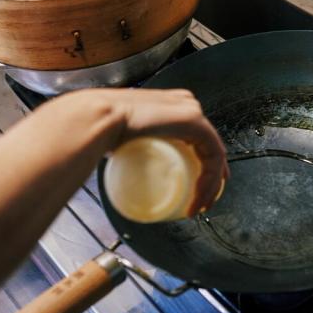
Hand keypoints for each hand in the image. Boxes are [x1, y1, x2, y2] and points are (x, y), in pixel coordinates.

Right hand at [71, 88, 228, 214]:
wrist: (98, 118)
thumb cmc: (101, 129)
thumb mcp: (123, 141)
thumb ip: (128, 150)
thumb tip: (123, 169)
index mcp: (171, 108)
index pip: (199, 138)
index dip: (205, 165)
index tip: (200, 189)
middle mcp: (186, 105)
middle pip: (209, 147)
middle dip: (213, 178)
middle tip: (203, 202)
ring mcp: (192, 111)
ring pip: (214, 154)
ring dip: (211, 185)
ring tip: (199, 206)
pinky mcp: (195, 121)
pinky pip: (213, 155)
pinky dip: (211, 178)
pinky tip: (200, 196)